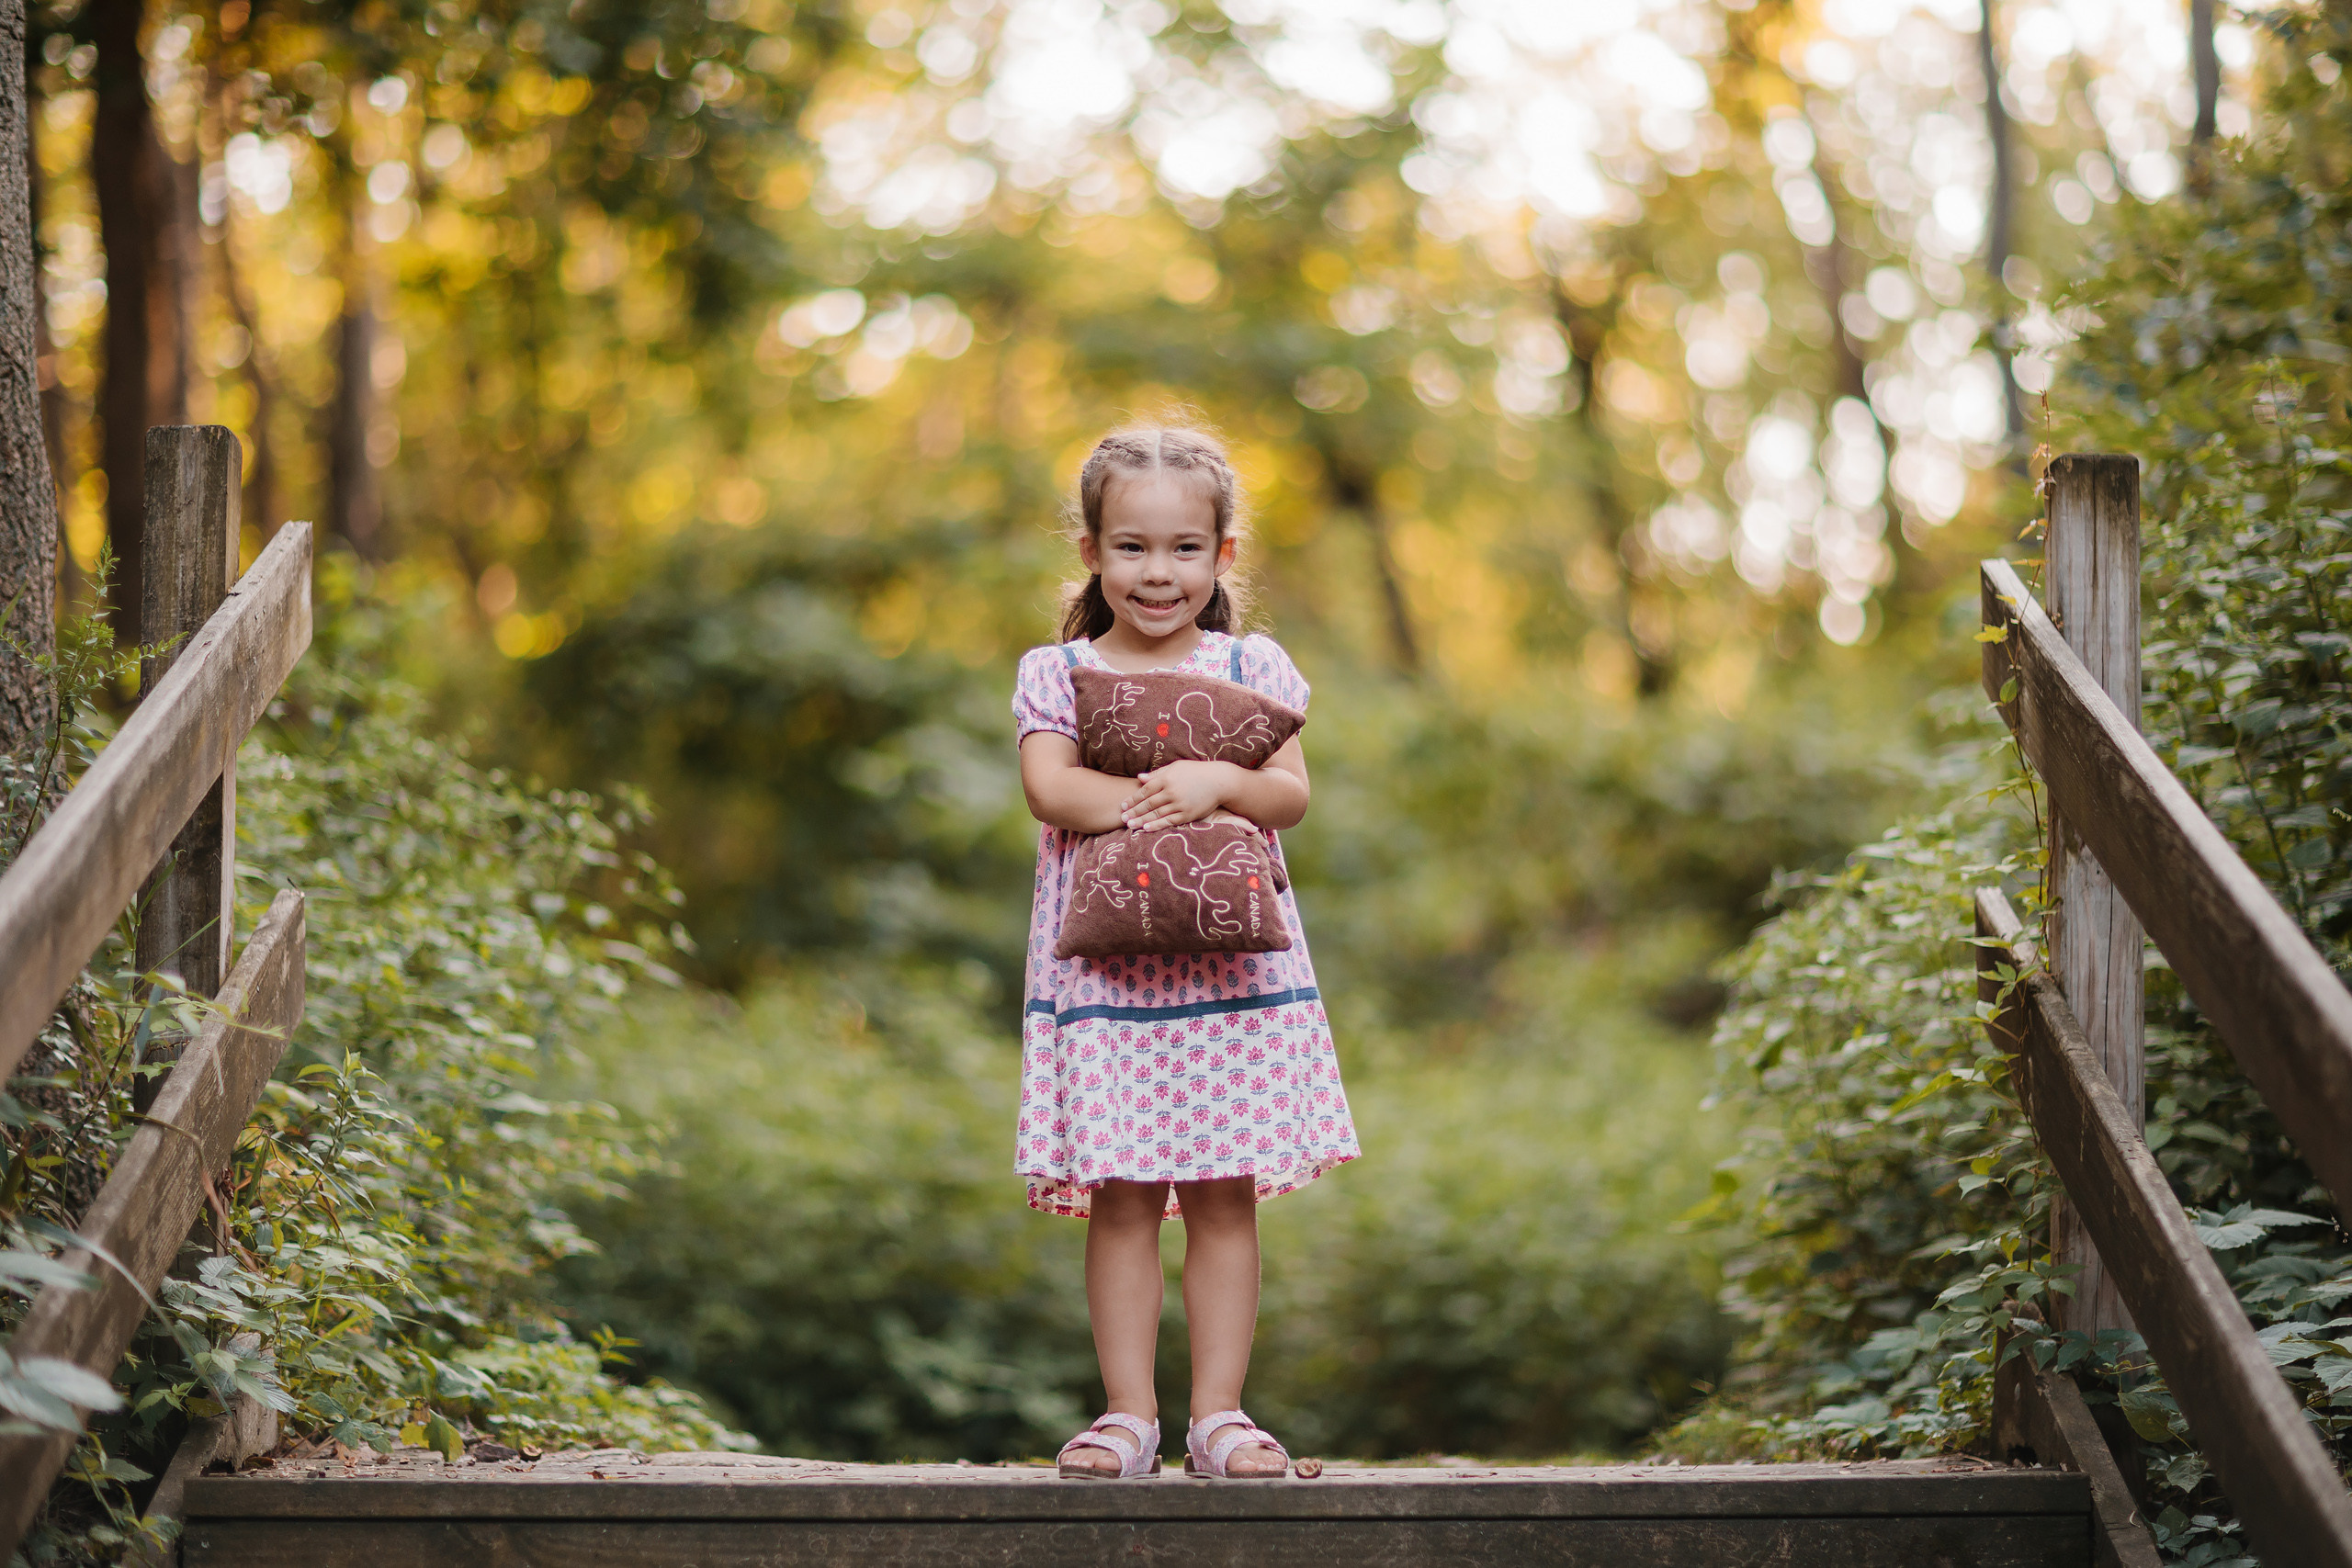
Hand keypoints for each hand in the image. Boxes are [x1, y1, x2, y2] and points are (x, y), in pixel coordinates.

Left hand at [1121, 760, 1235, 831]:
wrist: (1219, 782)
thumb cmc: (1196, 772)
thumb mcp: (1176, 767)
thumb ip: (1157, 773)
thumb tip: (1140, 778)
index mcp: (1167, 778)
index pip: (1145, 790)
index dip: (1133, 798)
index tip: (1123, 805)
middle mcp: (1172, 792)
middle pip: (1148, 804)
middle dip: (1134, 811)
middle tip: (1122, 817)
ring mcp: (1179, 804)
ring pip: (1156, 814)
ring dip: (1141, 820)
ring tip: (1130, 825)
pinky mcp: (1187, 814)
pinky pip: (1169, 821)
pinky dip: (1156, 825)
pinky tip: (1146, 829)